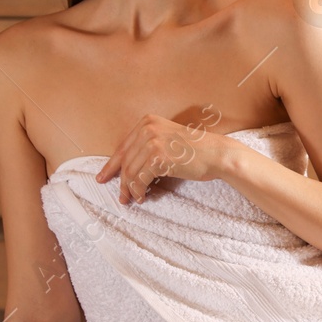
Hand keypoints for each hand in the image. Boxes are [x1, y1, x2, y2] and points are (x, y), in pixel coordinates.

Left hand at [95, 113, 240, 203]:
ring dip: (130, 189)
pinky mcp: (159, 158)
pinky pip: (140, 179)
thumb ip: (148, 145)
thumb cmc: (196, 150)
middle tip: (120, 196)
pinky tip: (142, 197)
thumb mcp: (168, 139)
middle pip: (125, 160)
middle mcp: (148, 129)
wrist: (217, 154)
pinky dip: (139, 191)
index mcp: (148, 122)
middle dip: (120, 181)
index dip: (112, 165)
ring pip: (130, 172)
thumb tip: (128, 168)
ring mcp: (153, 143)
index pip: (123, 147)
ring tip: (132, 199)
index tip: (103, 177)